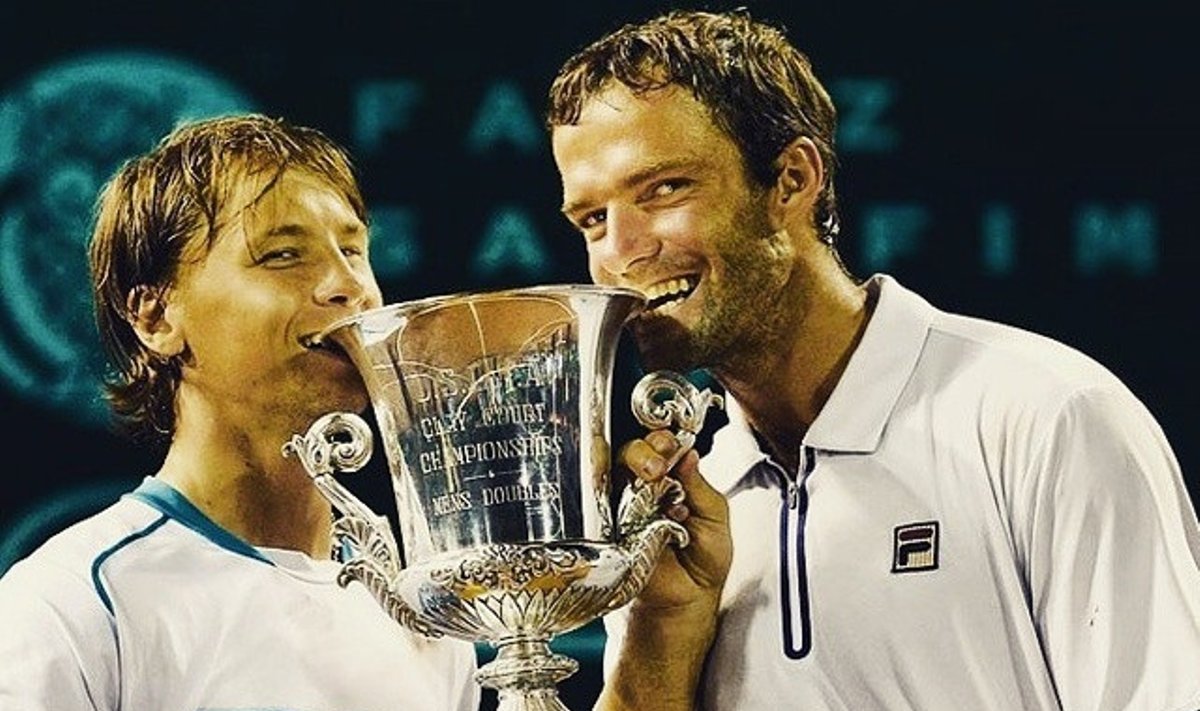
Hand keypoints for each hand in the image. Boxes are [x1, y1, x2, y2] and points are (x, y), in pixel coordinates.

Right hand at [617, 430, 730, 610]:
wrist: (688, 600)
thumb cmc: (703, 560)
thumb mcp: (715, 517)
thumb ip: (700, 485)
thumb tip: (688, 453)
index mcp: (671, 480)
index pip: (660, 447)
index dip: (662, 440)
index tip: (671, 444)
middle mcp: (644, 489)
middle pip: (630, 453)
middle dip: (644, 450)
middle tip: (659, 463)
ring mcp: (622, 508)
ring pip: (613, 474)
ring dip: (631, 469)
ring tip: (651, 475)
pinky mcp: (608, 530)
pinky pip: (604, 508)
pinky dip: (619, 502)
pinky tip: (636, 506)